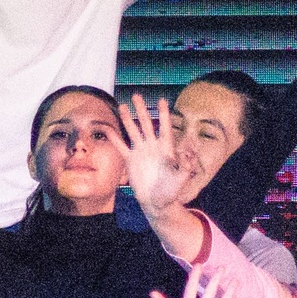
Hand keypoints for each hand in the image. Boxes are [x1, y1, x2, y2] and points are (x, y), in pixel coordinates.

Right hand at [116, 94, 193, 217]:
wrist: (157, 202)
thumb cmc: (171, 191)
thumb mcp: (182, 179)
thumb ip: (186, 165)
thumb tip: (188, 151)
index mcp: (166, 148)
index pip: (164, 127)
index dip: (163, 114)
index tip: (161, 100)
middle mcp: (153, 146)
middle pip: (146, 124)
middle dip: (142, 110)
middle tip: (136, 96)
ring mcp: (141, 152)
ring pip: (133, 131)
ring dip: (128, 119)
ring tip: (122, 106)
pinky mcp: (131, 161)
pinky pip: (121, 147)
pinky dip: (115, 138)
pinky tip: (108, 129)